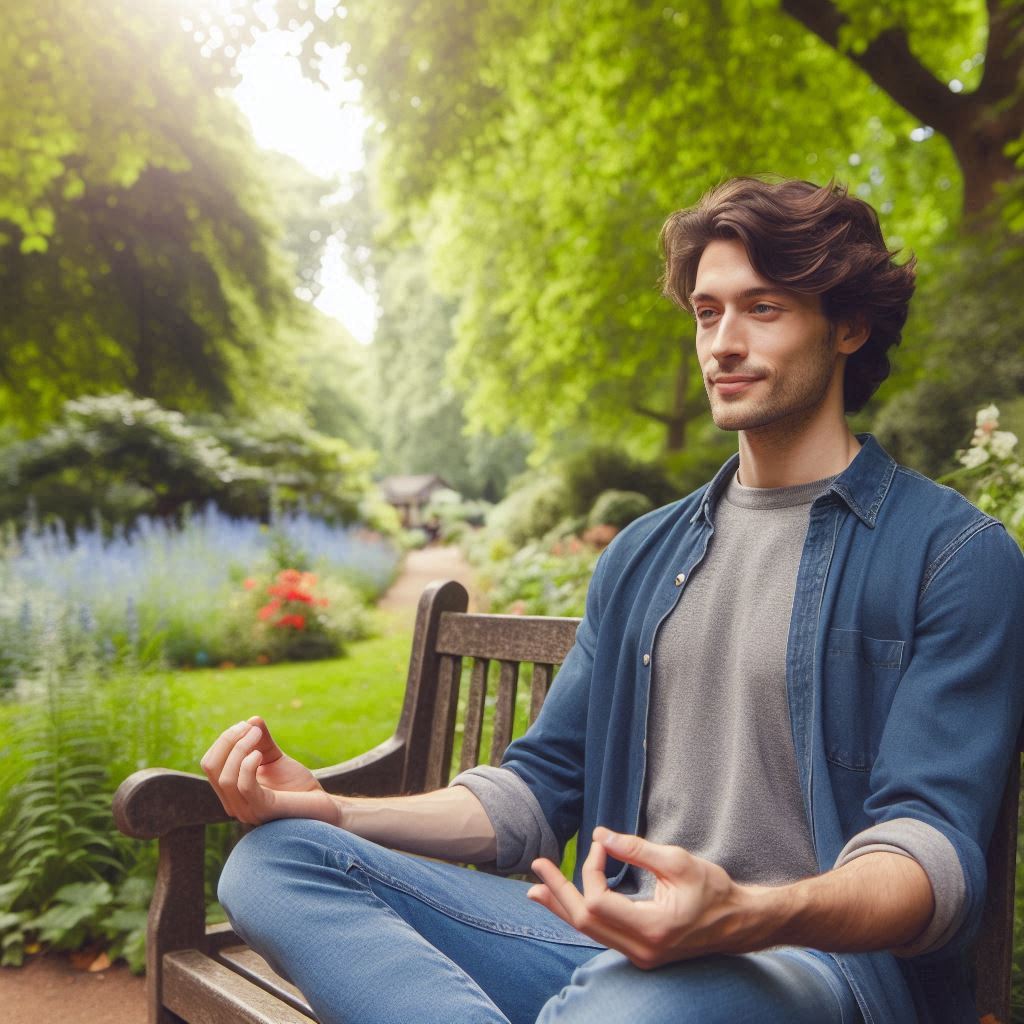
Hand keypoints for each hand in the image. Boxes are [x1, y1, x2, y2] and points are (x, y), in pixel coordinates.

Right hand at [200, 716, 338, 825]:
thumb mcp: (274, 758)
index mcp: (231, 792)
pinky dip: (248, 765)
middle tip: (250, 727)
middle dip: (228, 740)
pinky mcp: (263, 810)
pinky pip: (244, 787)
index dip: (224, 740)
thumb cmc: (297, 786)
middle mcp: (233, 805)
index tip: (246, 725)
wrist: (321, 805)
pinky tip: (260, 754)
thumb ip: (261, 741)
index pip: (210, 763)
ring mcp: (247, 810)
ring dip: (239, 748)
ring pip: (225, 777)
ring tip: (257, 734)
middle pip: (211, 767)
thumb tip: (252, 720)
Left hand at [527, 828, 755, 968]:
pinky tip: (565, 903)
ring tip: (536, 889)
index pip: (598, 902)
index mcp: (652, 929)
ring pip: (589, 932)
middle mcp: (642, 950)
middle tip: (536, 866)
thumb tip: (599, 835)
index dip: (591, 869)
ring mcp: (640, 956)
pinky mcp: (641, 952)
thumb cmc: (714, 890)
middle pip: (584, 922)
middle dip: (558, 891)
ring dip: (562, 906)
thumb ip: (636, 849)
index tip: (601, 845)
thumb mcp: (678, 862)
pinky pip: (601, 933)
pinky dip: (581, 915)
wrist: (740, 923)